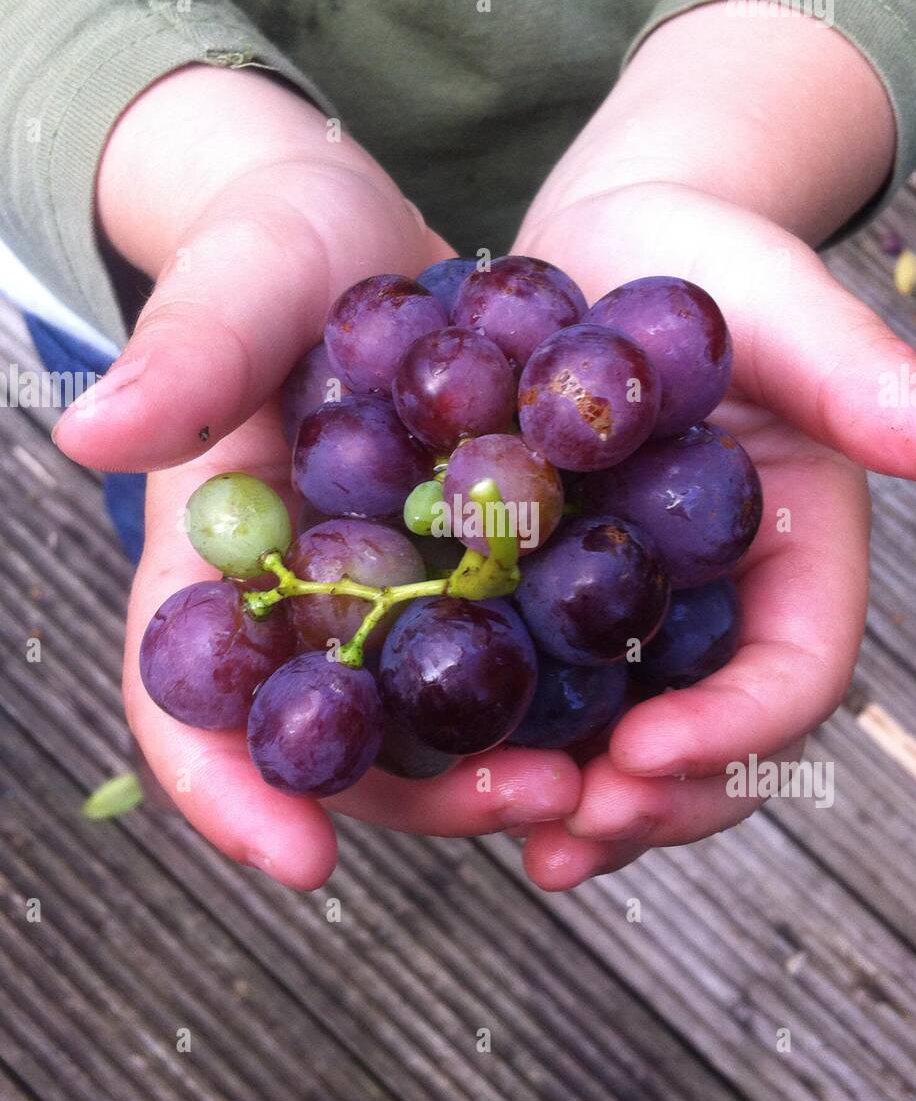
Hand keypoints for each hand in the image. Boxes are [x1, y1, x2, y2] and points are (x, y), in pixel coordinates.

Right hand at [55, 65, 580, 886]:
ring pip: (435, 724)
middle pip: (338, 746)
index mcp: (214, 571)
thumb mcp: (239, 284)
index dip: (230, 790)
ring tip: (603, 777)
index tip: (302, 861)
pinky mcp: (474, 578)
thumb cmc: (274, 252)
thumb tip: (88, 434)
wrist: (368, 240)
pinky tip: (643, 702)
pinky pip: (513, 658)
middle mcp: (302, 612)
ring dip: (509, 766)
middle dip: (426, 798)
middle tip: (531, 803)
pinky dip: (565, 694)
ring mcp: (391, 605)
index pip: (189, 702)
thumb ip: (185, 356)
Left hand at [511, 179, 915, 888]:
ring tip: (519, 837)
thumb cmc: (702, 263)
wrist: (598, 250)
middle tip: (574, 836)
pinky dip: (507, 745)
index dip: (735, 730)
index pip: (794, 673)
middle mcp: (719, 608)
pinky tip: (448, 770)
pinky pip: (538, 696)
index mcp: (792, 557)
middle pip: (717, 746)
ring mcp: (633, 618)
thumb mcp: (776, 305)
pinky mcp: (548, 604)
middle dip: (656, 804)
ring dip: (580, 807)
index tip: (646, 752)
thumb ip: (859, 375)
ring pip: (626, 747)